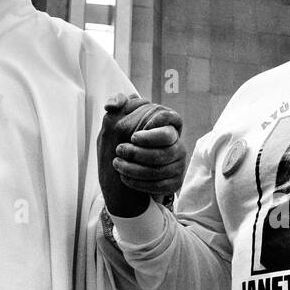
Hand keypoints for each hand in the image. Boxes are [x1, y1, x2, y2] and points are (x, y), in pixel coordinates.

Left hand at [97, 93, 185, 217]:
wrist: (130, 171)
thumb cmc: (128, 141)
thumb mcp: (123, 120)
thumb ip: (120, 104)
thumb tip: (112, 105)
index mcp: (170, 128)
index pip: (174, 121)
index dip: (155, 130)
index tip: (133, 137)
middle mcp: (178, 147)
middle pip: (166, 150)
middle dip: (139, 152)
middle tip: (119, 150)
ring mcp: (178, 166)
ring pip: (160, 170)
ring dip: (135, 169)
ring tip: (117, 164)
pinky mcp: (175, 183)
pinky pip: (159, 186)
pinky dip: (139, 183)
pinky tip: (124, 178)